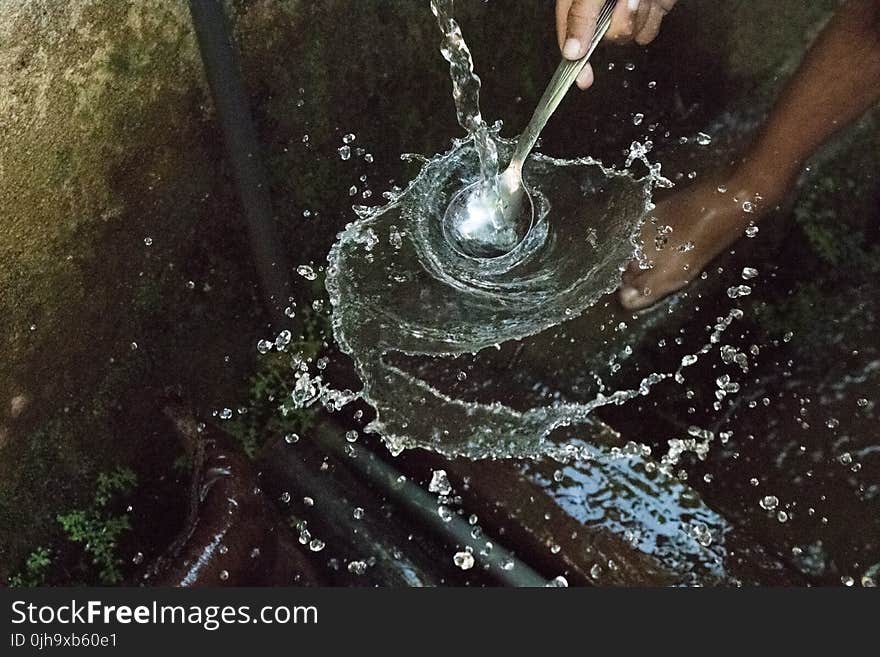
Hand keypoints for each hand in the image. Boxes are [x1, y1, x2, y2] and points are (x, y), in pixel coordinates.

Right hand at [556, 0, 677, 88]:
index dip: (574, 58)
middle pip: (604, 38)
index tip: (582, 78)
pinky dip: (654, 16)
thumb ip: (581, 15)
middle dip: (619, 23)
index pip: (571, 32)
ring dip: (639, 17)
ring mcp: (629, 6)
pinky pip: (650, 30)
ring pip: (630, 36)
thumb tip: (571, 51)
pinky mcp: (652, 7)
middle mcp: (603, 4)